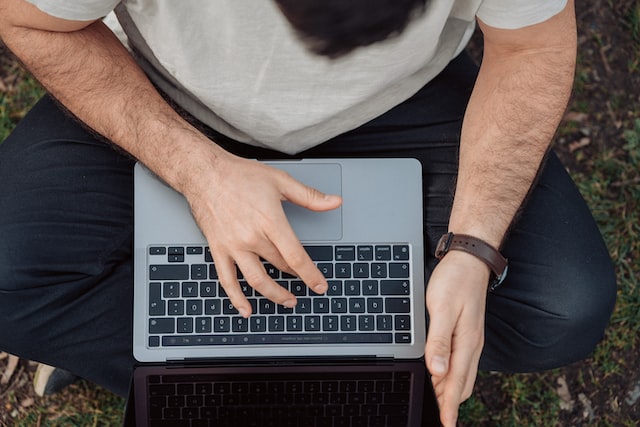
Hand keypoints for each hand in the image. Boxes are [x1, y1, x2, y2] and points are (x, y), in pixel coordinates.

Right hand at [182, 151, 341, 316]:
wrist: (204, 173)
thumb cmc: (239, 175)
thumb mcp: (280, 181)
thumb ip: (309, 196)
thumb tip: (334, 202)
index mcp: (270, 221)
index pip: (296, 256)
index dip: (311, 275)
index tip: (320, 285)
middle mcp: (251, 237)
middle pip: (279, 267)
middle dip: (296, 279)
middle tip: (307, 285)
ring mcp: (233, 246)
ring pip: (256, 280)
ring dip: (274, 295)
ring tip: (287, 301)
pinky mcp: (218, 249)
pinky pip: (227, 280)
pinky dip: (236, 298)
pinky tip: (246, 309)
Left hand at [425, 251, 488, 426]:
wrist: (470, 260)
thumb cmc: (456, 281)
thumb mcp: (443, 309)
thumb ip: (439, 341)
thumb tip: (437, 370)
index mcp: (466, 343)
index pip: (456, 383)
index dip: (448, 406)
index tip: (445, 424)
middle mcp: (471, 345)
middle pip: (461, 384)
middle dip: (449, 404)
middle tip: (439, 418)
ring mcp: (470, 340)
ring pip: (462, 375)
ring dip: (450, 391)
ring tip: (439, 405)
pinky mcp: (466, 333)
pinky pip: (461, 363)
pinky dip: (452, 377)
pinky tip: (443, 377)